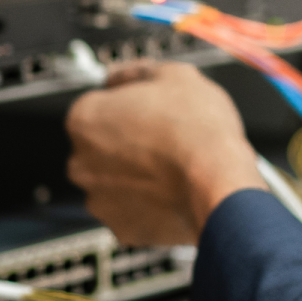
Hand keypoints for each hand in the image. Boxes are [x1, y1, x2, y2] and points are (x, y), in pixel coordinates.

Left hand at [66, 60, 266, 245]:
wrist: (219, 183)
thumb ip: (136, 71)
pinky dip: (148, 203)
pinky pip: (132, 211)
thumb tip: (120, 75)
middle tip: (163, 136)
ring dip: (136, 174)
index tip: (147, 108)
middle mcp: (81, 162)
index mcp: (85, 118)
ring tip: (173, 165)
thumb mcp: (174, 74)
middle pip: (100, 147)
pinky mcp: (123, 229)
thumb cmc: (198, 129)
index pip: (96, 104)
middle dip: (127, 142)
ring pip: (115, 181)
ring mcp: (100, 199)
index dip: (126, 104)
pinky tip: (173, 189)